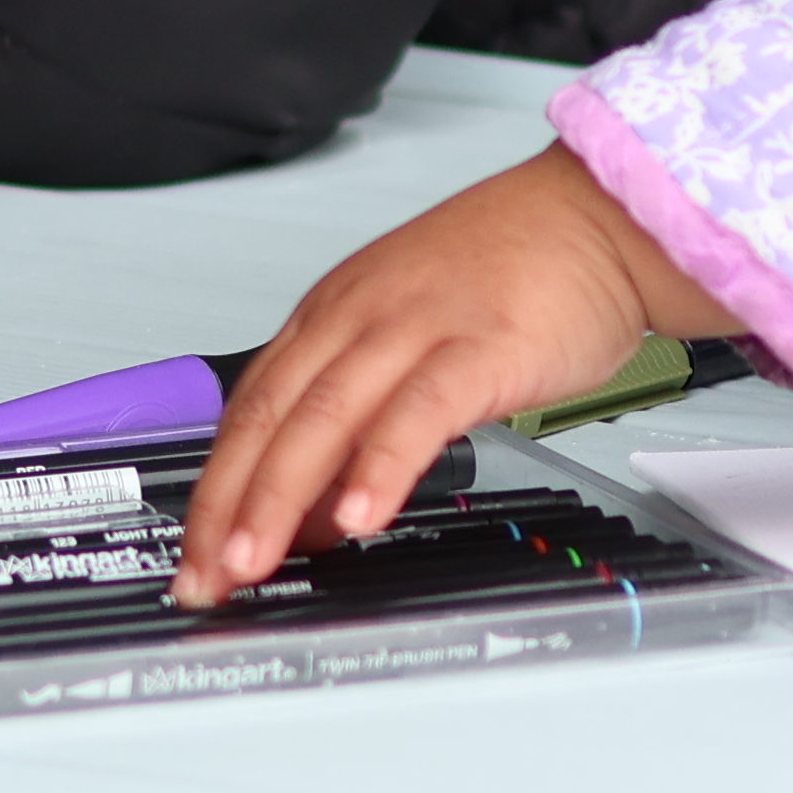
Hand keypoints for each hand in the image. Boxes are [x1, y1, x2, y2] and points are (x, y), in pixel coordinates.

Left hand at [173, 145, 732, 602]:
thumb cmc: (512, 277)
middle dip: (227, 506)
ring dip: (279, 497)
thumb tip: (317, 513)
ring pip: (325, 418)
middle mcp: (358, 316)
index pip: (248, 410)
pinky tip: (363, 517)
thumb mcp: (409, 338)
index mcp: (332, 314)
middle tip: (204, 577)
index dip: (213, 488)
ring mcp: (415, 328)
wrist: (596, 215)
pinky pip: (418, 412)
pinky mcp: (479, 346)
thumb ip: (359, 420)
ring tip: (255, 562)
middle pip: (270, 418)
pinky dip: (382, 466)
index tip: (195, 553)